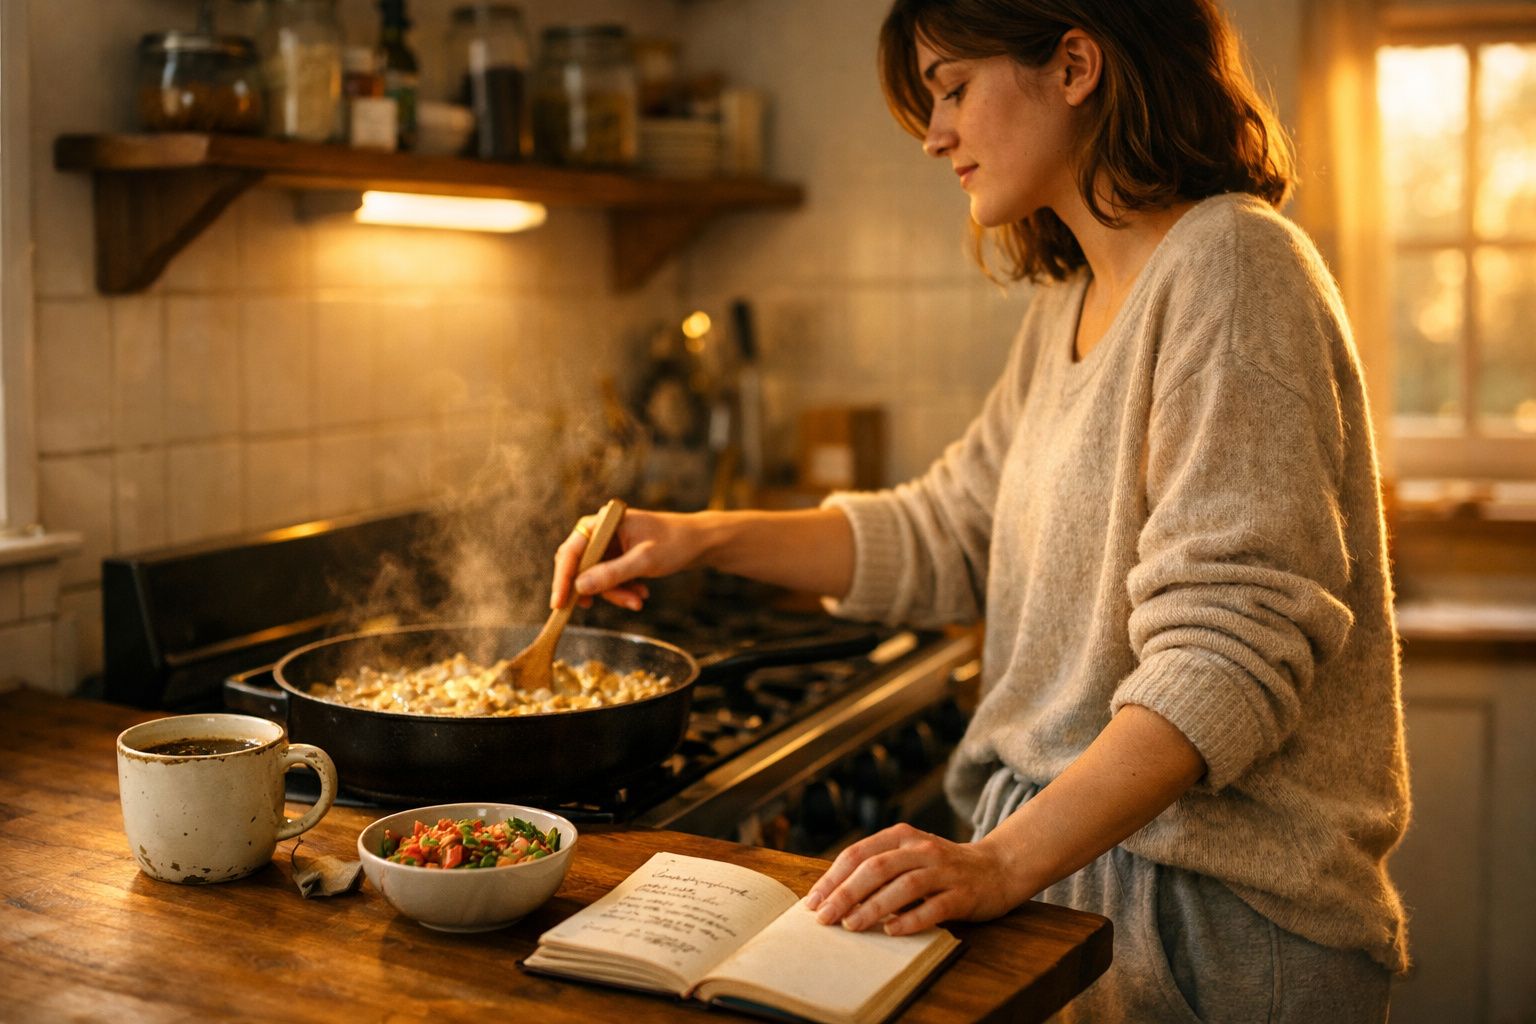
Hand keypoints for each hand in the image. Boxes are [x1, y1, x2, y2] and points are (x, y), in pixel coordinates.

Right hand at [549, 508, 710, 610]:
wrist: (700, 542)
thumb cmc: (676, 543)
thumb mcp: (644, 561)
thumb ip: (611, 574)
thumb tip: (579, 588)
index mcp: (604, 521)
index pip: (572, 550)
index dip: (563, 578)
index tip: (559, 603)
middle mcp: (603, 530)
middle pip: (580, 565)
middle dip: (595, 588)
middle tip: (597, 608)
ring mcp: (610, 544)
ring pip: (596, 576)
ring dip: (614, 592)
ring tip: (638, 600)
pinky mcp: (618, 556)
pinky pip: (609, 578)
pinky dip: (622, 589)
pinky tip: (641, 592)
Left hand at [804, 823, 1026, 935]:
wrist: (998, 867)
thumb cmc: (942, 867)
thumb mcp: (909, 856)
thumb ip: (879, 869)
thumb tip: (833, 897)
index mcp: (901, 836)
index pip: (858, 853)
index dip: (833, 877)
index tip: (813, 901)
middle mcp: (921, 849)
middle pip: (876, 868)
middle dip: (846, 893)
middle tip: (825, 917)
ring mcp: (944, 870)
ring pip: (903, 885)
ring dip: (874, 907)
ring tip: (852, 926)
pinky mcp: (963, 894)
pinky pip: (934, 906)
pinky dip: (911, 919)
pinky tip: (892, 931)